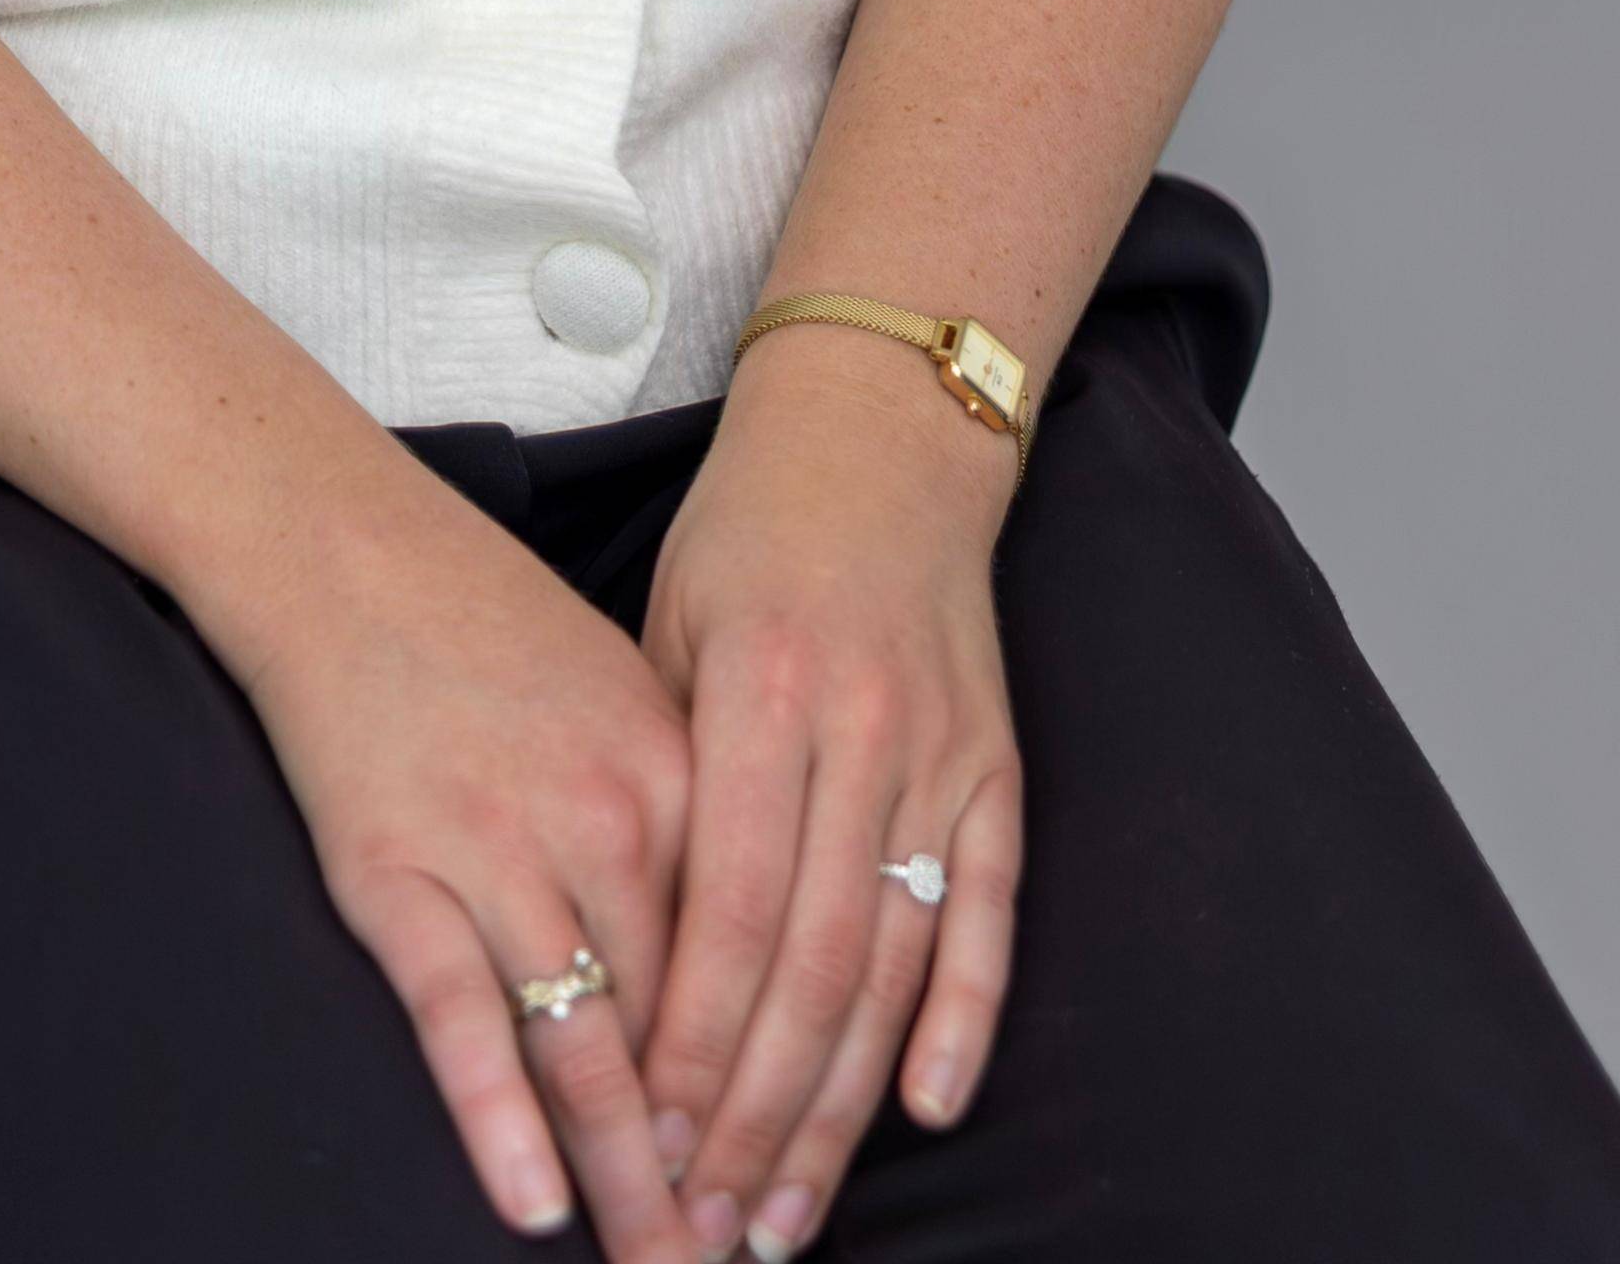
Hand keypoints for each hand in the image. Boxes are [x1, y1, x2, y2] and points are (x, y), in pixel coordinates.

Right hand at [217, 455, 701, 1254]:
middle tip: (733, 1260)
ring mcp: (495, 846)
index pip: (753, 966)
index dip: (774, 1091)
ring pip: (584, 1041)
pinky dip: (497, 1117)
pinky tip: (530, 1203)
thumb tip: (736, 962)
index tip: (792, 1184)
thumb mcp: (625, 700)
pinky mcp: (393, 869)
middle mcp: (603, 818)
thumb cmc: (491, 628)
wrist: (343, 546)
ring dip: (623, 1176)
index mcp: (678, 775)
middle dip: (710, 1162)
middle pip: (680, 1026)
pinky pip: (459, 1015)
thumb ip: (684, 821)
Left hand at [629, 346, 1024, 1258]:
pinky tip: (924, 1110)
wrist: (881, 434)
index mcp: (758, 694)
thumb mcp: (665, 629)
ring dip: (840, 1105)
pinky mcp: (999, 766)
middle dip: (757, 1113)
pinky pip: (990, 914)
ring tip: (791, 1212)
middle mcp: (859, 731)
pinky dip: (963, 1017)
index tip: (652, 1148)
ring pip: (893, 962)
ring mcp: (941, 754)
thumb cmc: (743, 537)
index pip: (730, 911)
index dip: (694, 1044)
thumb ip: (660, 779)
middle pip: (811, 965)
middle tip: (714, 1227)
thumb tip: (621, 957)